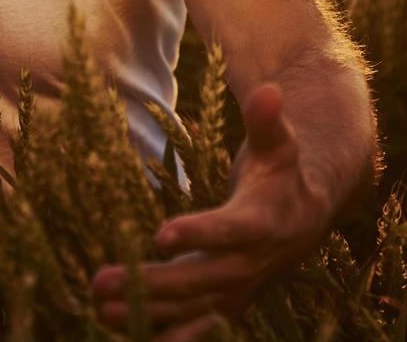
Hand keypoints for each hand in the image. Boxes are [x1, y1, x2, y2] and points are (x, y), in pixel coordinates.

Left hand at [91, 84, 333, 340]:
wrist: (305, 215)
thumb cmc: (282, 170)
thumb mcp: (278, 142)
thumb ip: (268, 119)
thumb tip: (269, 89)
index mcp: (262, 221)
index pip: (230, 231)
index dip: (200, 234)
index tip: (162, 235)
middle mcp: (250, 264)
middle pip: (200, 279)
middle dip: (153, 282)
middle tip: (101, 279)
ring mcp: (237, 290)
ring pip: (191, 309)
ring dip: (147, 312)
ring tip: (101, 310)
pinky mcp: (224, 304)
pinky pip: (193, 326)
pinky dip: (165, 334)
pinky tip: (121, 334)